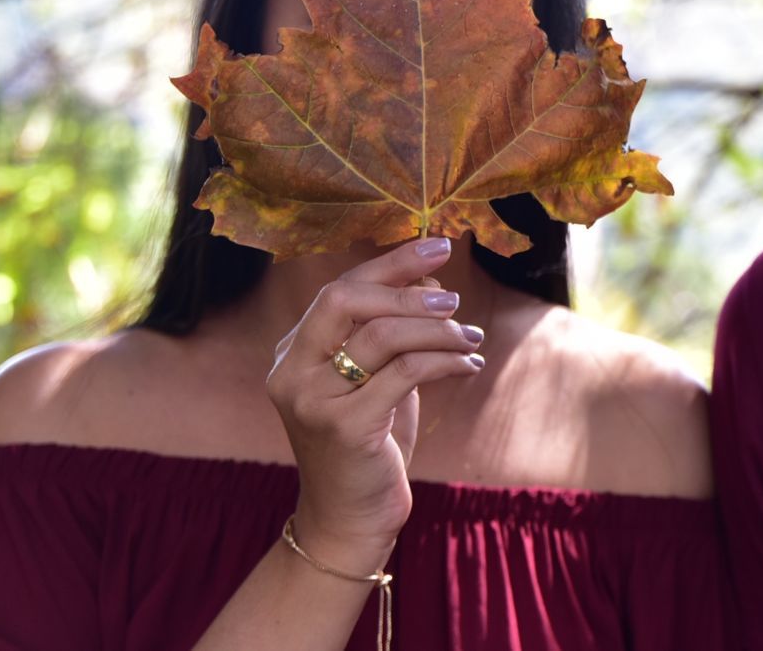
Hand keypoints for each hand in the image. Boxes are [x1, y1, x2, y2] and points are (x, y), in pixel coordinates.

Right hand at [265, 237, 484, 571]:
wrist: (351, 517)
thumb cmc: (371, 440)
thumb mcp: (378, 377)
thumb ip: (393, 328)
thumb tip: (431, 277)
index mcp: (293, 351)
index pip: (340, 287)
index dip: (391, 262)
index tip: (440, 246)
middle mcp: (291, 371)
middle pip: (346, 299)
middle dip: (407, 289)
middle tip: (455, 300)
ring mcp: (313, 400)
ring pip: (382, 336)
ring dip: (438, 330)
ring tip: (471, 339)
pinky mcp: (344, 428)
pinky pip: (405, 373)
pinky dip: (445, 361)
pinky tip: (468, 366)